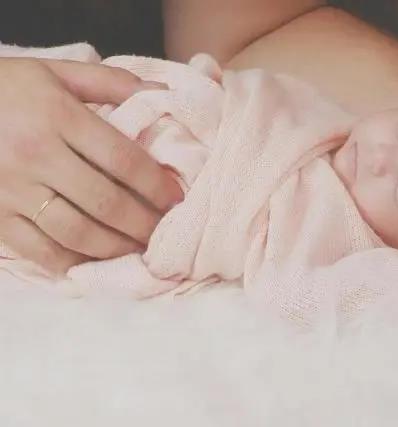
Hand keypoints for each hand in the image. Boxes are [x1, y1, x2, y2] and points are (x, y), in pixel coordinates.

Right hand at [0, 58, 183, 274]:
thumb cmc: (5, 88)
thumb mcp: (55, 72)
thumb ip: (110, 82)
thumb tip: (162, 93)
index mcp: (58, 117)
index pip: (122, 160)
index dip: (156, 186)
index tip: (177, 200)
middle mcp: (37, 155)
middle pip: (105, 202)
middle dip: (144, 223)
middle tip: (165, 233)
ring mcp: (12, 190)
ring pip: (76, 232)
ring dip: (115, 248)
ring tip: (138, 251)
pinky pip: (38, 249)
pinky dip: (70, 263)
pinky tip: (93, 264)